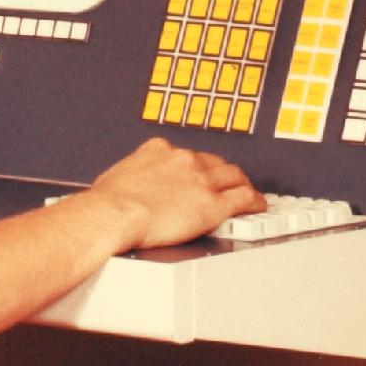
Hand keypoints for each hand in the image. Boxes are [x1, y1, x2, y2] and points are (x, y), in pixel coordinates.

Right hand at [86, 138, 265, 249]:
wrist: (113, 214)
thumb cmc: (108, 202)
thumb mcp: (115, 177)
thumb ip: (130, 178)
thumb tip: (123, 188)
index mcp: (159, 151)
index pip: (187, 155)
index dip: (196, 165)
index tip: (198, 172)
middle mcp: (184, 161)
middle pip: (214, 163)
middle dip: (222, 172)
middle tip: (227, 182)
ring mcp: (201, 182)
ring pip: (233, 177)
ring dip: (242, 184)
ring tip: (248, 192)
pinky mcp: (212, 205)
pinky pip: (243, 199)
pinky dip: (254, 201)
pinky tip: (258, 205)